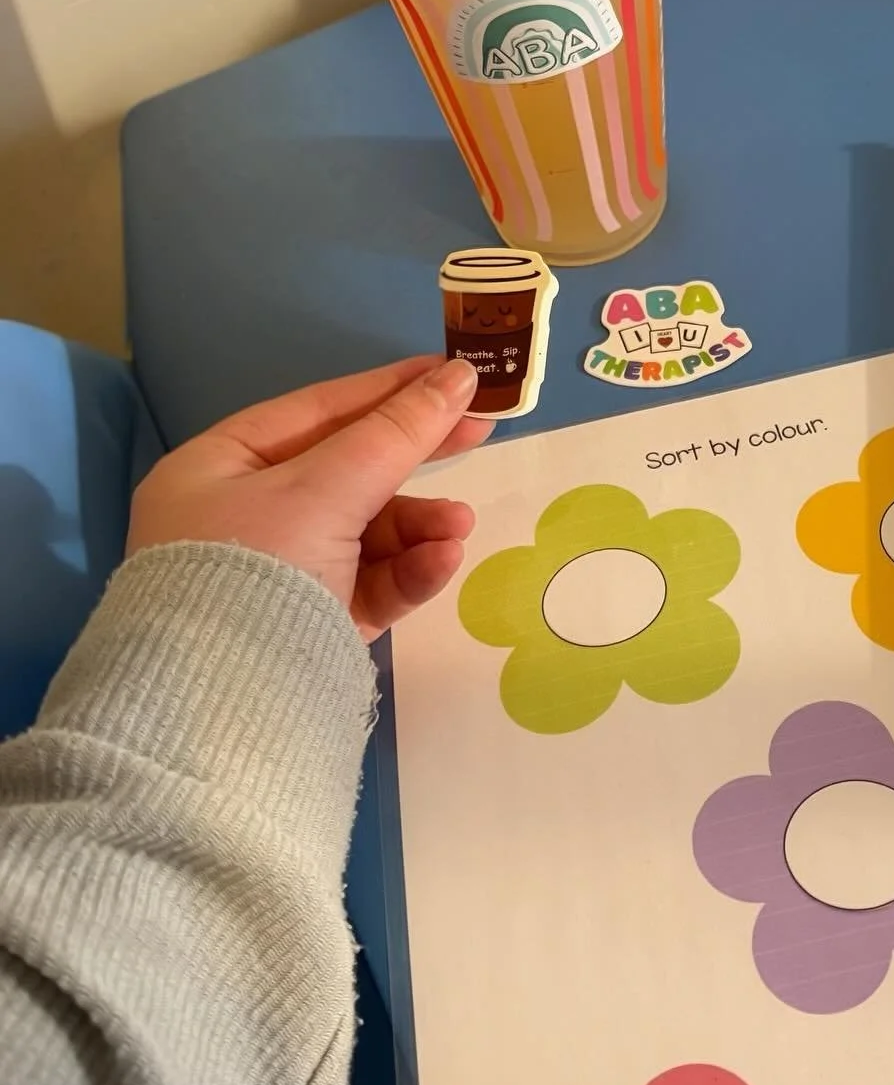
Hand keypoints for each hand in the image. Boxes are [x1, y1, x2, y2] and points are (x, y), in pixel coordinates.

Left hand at [127, 356, 487, 639]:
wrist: (222, 710)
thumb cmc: (256, 570)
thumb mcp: (324, 489)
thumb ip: (396, 433)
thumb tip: (457, 375)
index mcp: (218, 468)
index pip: (315, 412)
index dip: (387, 389)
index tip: (452, 374)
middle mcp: (241, 517)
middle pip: (346, 471)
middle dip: (414, 462)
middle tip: (483, 433)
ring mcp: (277, 575)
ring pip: (365, 533)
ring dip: (418, 525)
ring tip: (460, 527)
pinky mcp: (310, 626)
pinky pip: (367, 583)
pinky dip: (406, 570)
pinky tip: (443, 561)